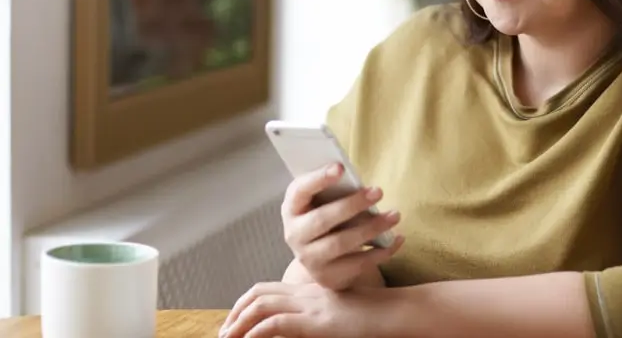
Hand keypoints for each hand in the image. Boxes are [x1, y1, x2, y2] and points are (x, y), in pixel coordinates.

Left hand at [220, 281, 391, 337]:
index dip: (246, 303)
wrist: (398, 312)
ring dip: (239, 323)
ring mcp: (312, 305)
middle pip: (259, 293)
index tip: (234, 322)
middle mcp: (307, 293)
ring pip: (262, 306)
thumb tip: (305, 328)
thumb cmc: (377, 317)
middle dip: (235, 312)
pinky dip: (257, 333)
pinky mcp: (318, 321)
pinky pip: (277, 324)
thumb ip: (320, 317)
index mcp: (312, 290)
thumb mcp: (342, 315)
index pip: (269, 289)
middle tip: (223, 333)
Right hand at [281, 163, 403, 290]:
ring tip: (394, 215)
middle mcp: (295, 235)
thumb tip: (362, 185)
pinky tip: (398, 239)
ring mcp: (310, 259)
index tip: (340, 167)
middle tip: (378, 191)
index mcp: (292, 209)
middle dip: (352, 204)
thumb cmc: (328, 218)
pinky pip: (358, 264)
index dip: (318, 178)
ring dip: (371, 228)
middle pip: (323, 219)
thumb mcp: (324, 203)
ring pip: (342, 243)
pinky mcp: (328, 277)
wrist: (322, 260)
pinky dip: (381, 251)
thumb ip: (336, 192)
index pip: (300, 191)